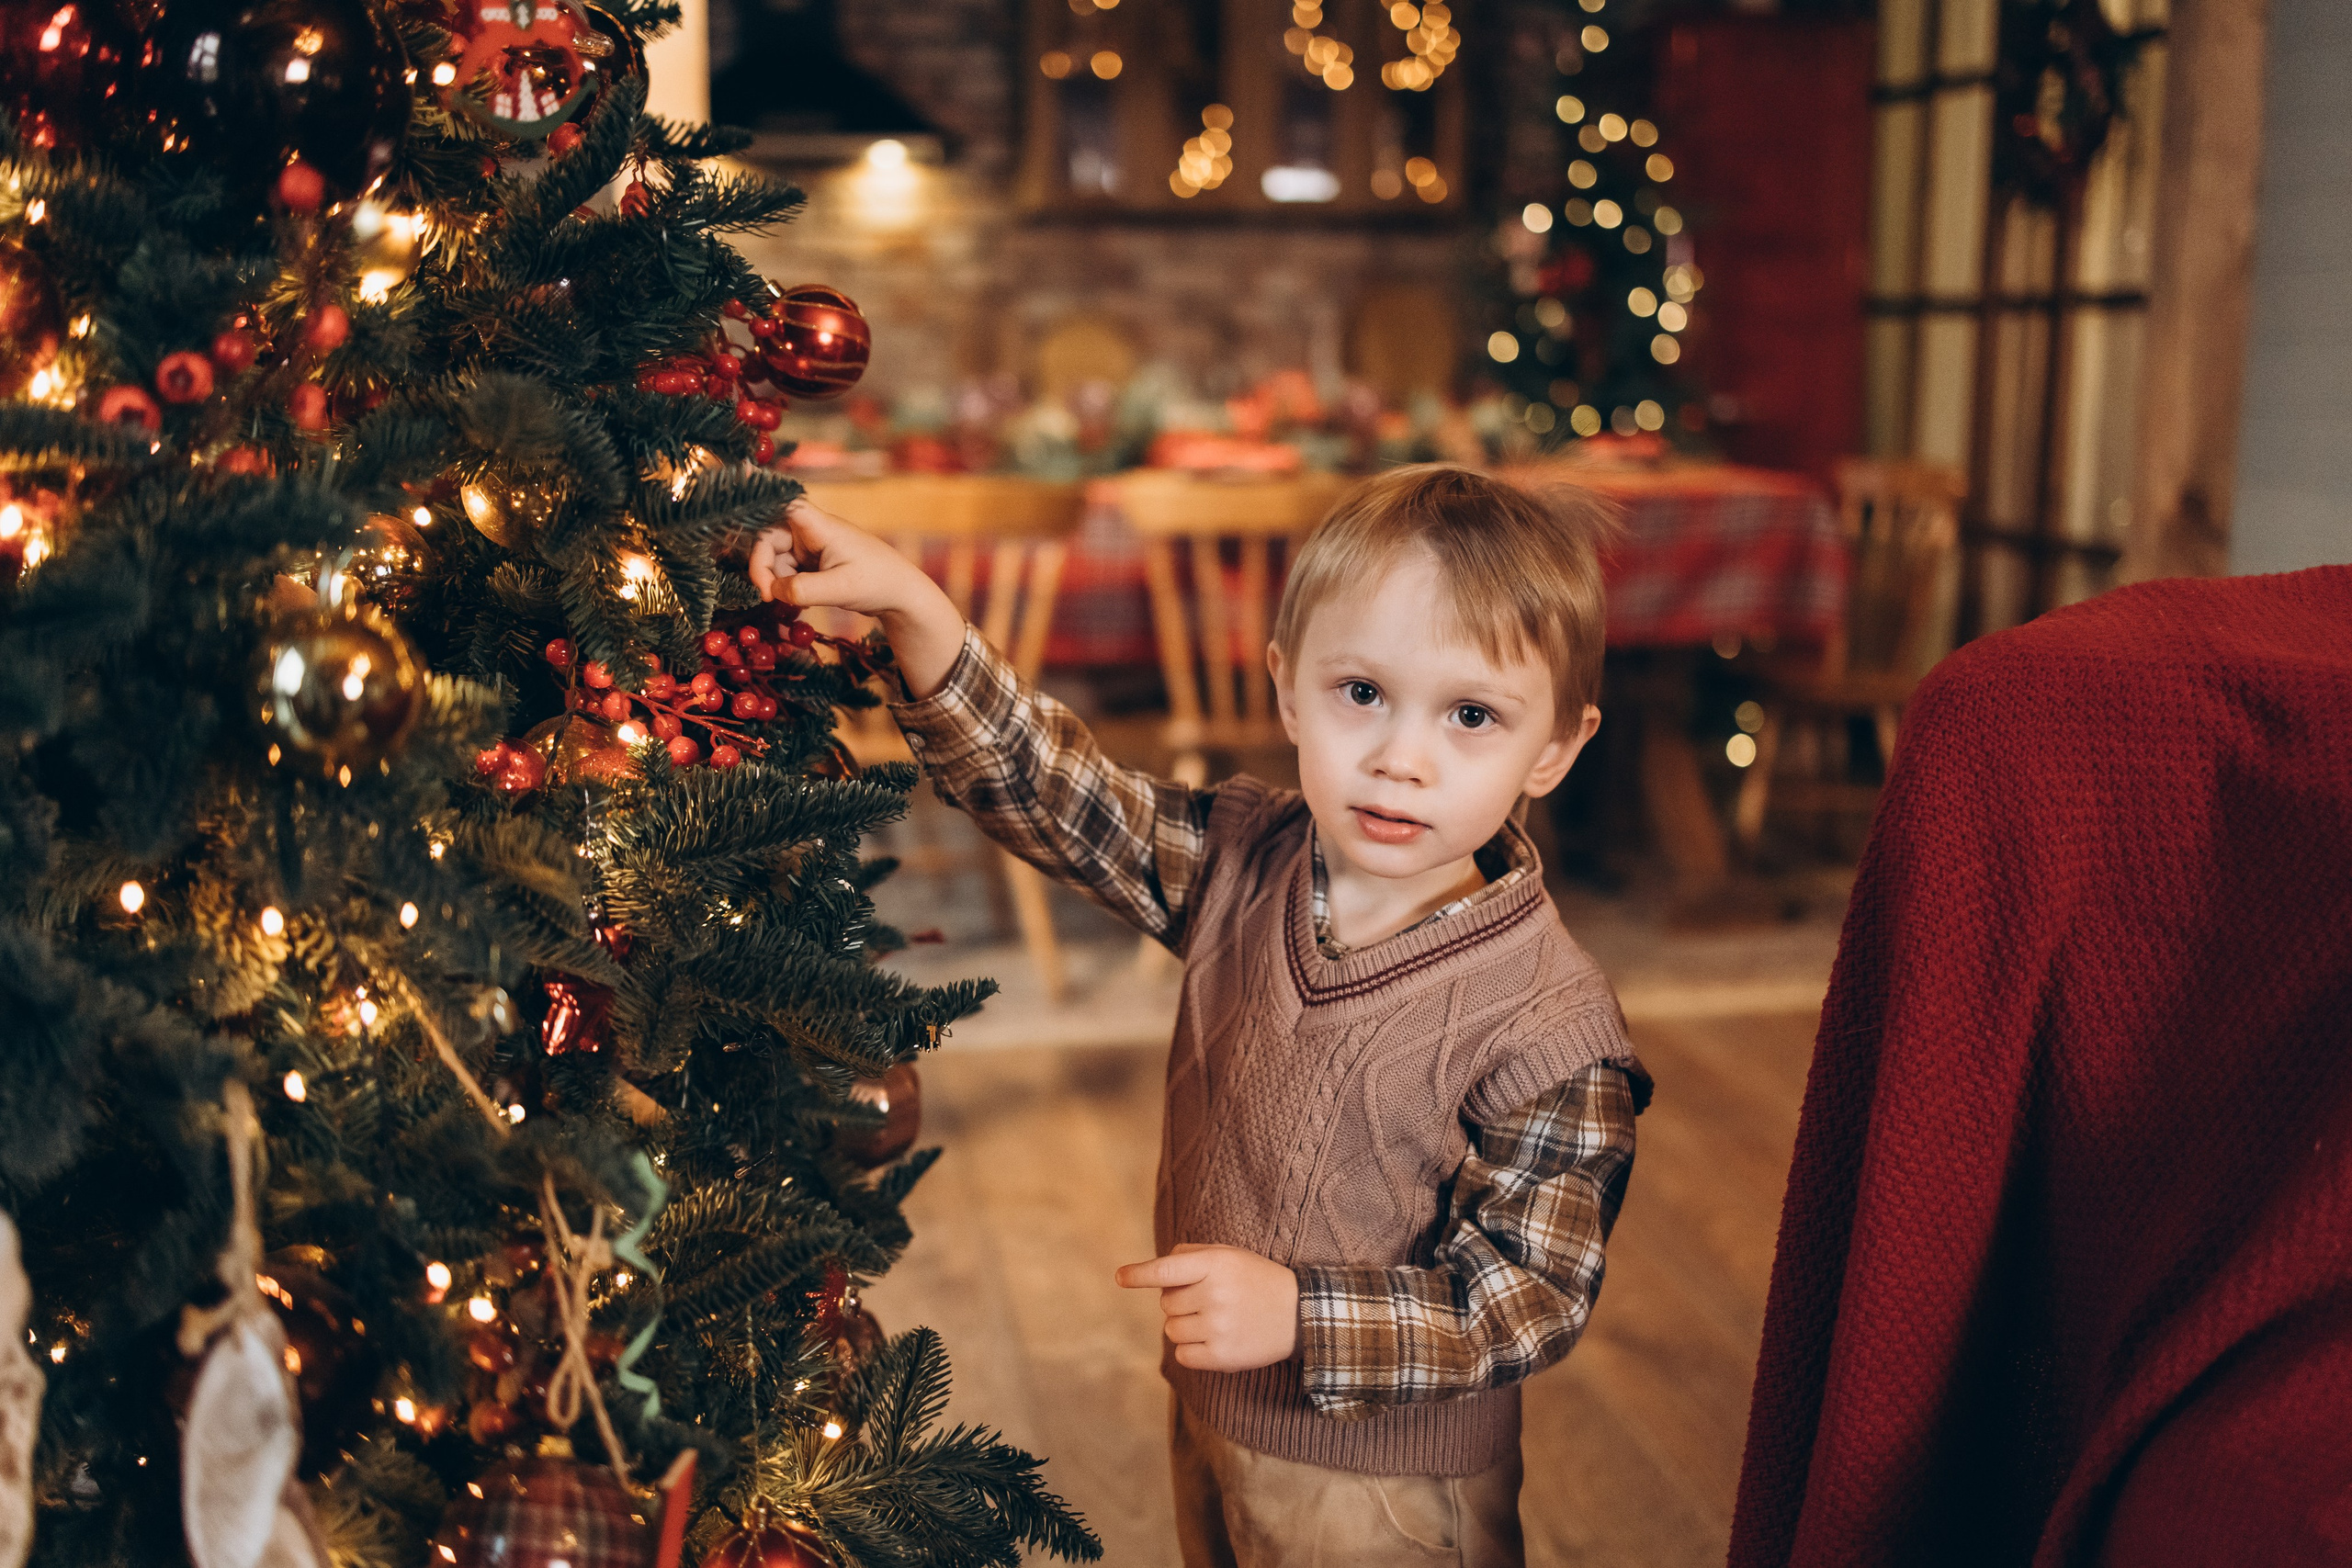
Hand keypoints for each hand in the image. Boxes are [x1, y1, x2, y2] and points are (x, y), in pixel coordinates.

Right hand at [746, 499, 965, 696]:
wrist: (901, 596)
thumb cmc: (876, 583)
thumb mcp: (839, 589)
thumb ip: (802, 590)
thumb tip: (772, 591)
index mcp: (820, 526)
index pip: (784, 502)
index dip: (758, 495)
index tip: (736, 494)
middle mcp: (812, 532)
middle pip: (769, 538)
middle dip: (763, 566)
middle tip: (768, 596)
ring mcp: (811, 547)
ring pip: (776, 559)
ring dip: (776, 581)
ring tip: (791, 603)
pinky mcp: (813, 563)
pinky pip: (787, 572)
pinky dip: (786, 588)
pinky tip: (797, 604)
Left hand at [1115, 1243, 1299, 1372]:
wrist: (1299, 1314)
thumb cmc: (1257, 1280)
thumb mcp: (1230, 1255)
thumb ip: (1191, 1255)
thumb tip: (1154, 1271)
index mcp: (1215, 1265)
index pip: (1166, 1269)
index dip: (1140, 1274)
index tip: (1120, 1277)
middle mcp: (1214, 1295)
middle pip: (1165, 1303)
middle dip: (1180, 1301)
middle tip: (1209, 1300)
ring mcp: (1217, 1328)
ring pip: (1171, 1329)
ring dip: (1184, 1326)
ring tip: (1214, 1320)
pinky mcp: (1221, 1357)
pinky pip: (1182, 1355)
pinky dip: (1191, 1350)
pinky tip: (1214, 1340)